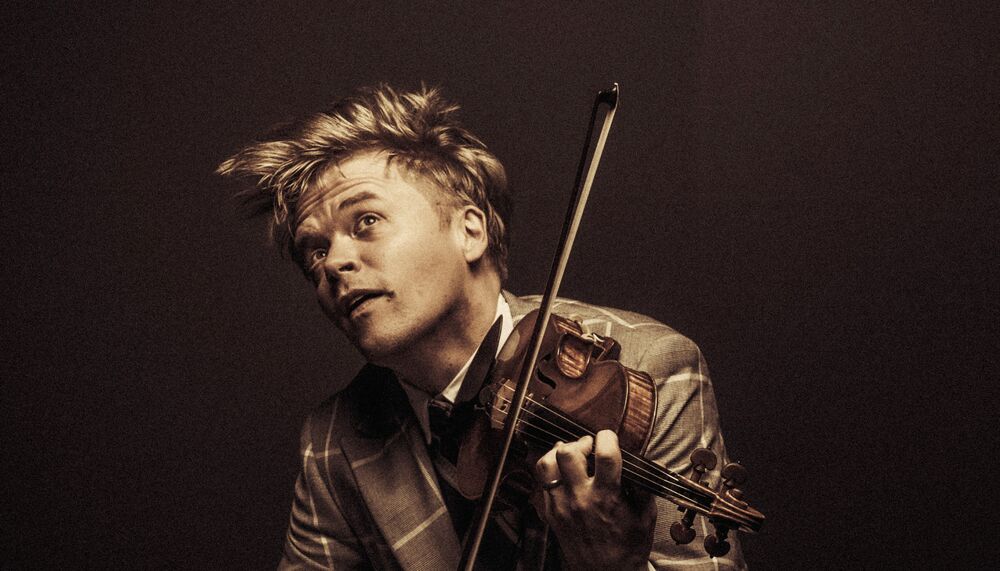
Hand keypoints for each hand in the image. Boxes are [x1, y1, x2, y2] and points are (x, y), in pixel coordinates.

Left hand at [533, 430, 656, 569]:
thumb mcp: (646, 515)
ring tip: (571, 457)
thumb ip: (642, 485)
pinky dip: (550, 473)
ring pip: (545, 465)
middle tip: (589, 447)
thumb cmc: (628, 547)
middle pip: (567, 453)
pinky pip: (541, 483)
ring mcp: (560, 506)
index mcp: (606, 497)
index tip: (609, 438)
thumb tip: (637, 460)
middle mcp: (580, 499)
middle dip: (579, 442)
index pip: (604, 454)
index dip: (607, 437)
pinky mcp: (550, 514)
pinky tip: (563, 474)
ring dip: (557, 454)